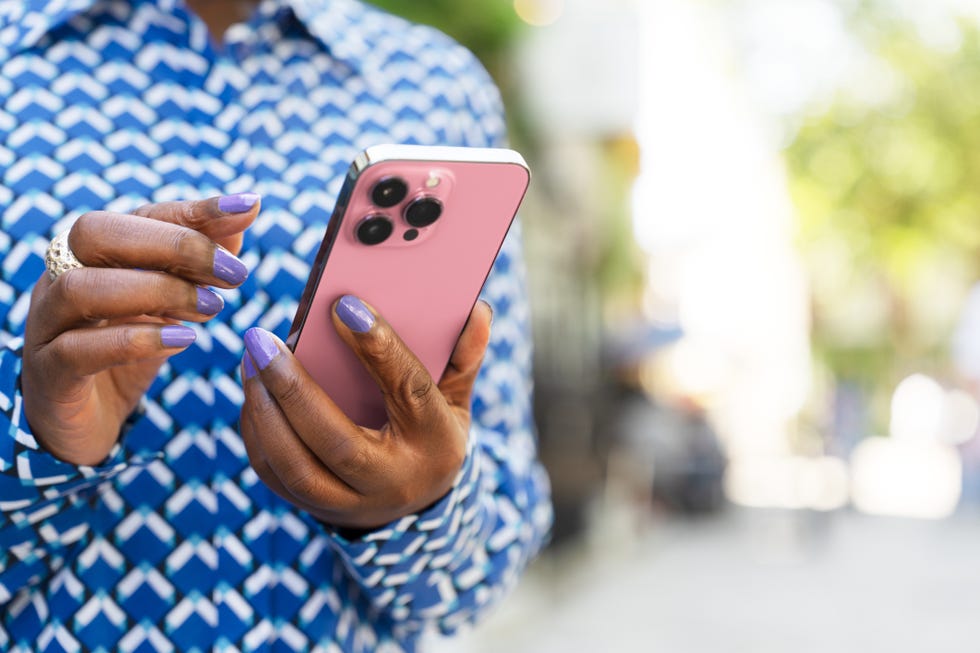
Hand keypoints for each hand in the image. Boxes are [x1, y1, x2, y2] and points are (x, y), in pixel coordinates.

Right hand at [22, 195, 258, 465]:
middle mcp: (62, 278)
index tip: (248, 207)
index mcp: (95, 255)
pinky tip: (183, 339)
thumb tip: (247, 208)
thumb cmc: (131, 351)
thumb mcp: (174, 303)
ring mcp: (48, 325)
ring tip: (211, 308)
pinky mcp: (49, 374)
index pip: (140, 214)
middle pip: (95, 233)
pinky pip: (77, 349)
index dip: (195, 211)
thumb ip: (205, 258)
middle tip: (232, 274)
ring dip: (156, 291)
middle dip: (172, 246)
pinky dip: (135, 340)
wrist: (87, 422)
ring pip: (81, 287)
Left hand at [239, 296, 492, 529]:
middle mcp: (392, 482)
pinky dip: (257, 431)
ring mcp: (350, 503)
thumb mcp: (456, 399)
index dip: (379, 348)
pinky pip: (274, 473)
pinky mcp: (314, 508)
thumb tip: (478, 310)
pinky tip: (251, 392)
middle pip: (337, 441)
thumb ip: (463, 357)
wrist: (415, 507)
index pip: (409, 392)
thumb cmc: (432, 435)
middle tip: (262, 340)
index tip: (343, 306)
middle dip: (294, 389)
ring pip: (296, 466)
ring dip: (265, 412)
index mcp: (435, 443)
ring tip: (249, 361)